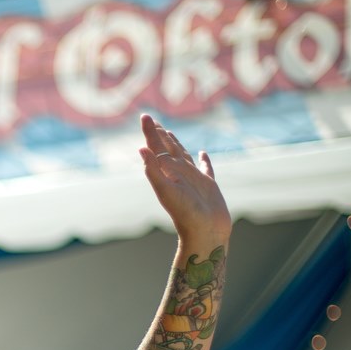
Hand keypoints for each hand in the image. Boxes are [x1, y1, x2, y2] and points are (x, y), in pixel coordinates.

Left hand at [139, 114, 231, 242]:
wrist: (206, 233)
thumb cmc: (185, 214)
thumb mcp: (166, 191)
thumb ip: (153, 171)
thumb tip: (141, 149)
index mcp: (166, 174)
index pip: (155, 148)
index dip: (150, 133)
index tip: (144, 116)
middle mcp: (178, 174)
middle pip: (166, 149)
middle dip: (158, 134)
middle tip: (150, 119)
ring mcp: (193, 179)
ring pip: (183, 156)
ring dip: (175, 144)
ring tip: (169, 133)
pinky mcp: (209, 185)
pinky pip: (206, 168)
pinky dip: (204, 160)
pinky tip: (203, 154)